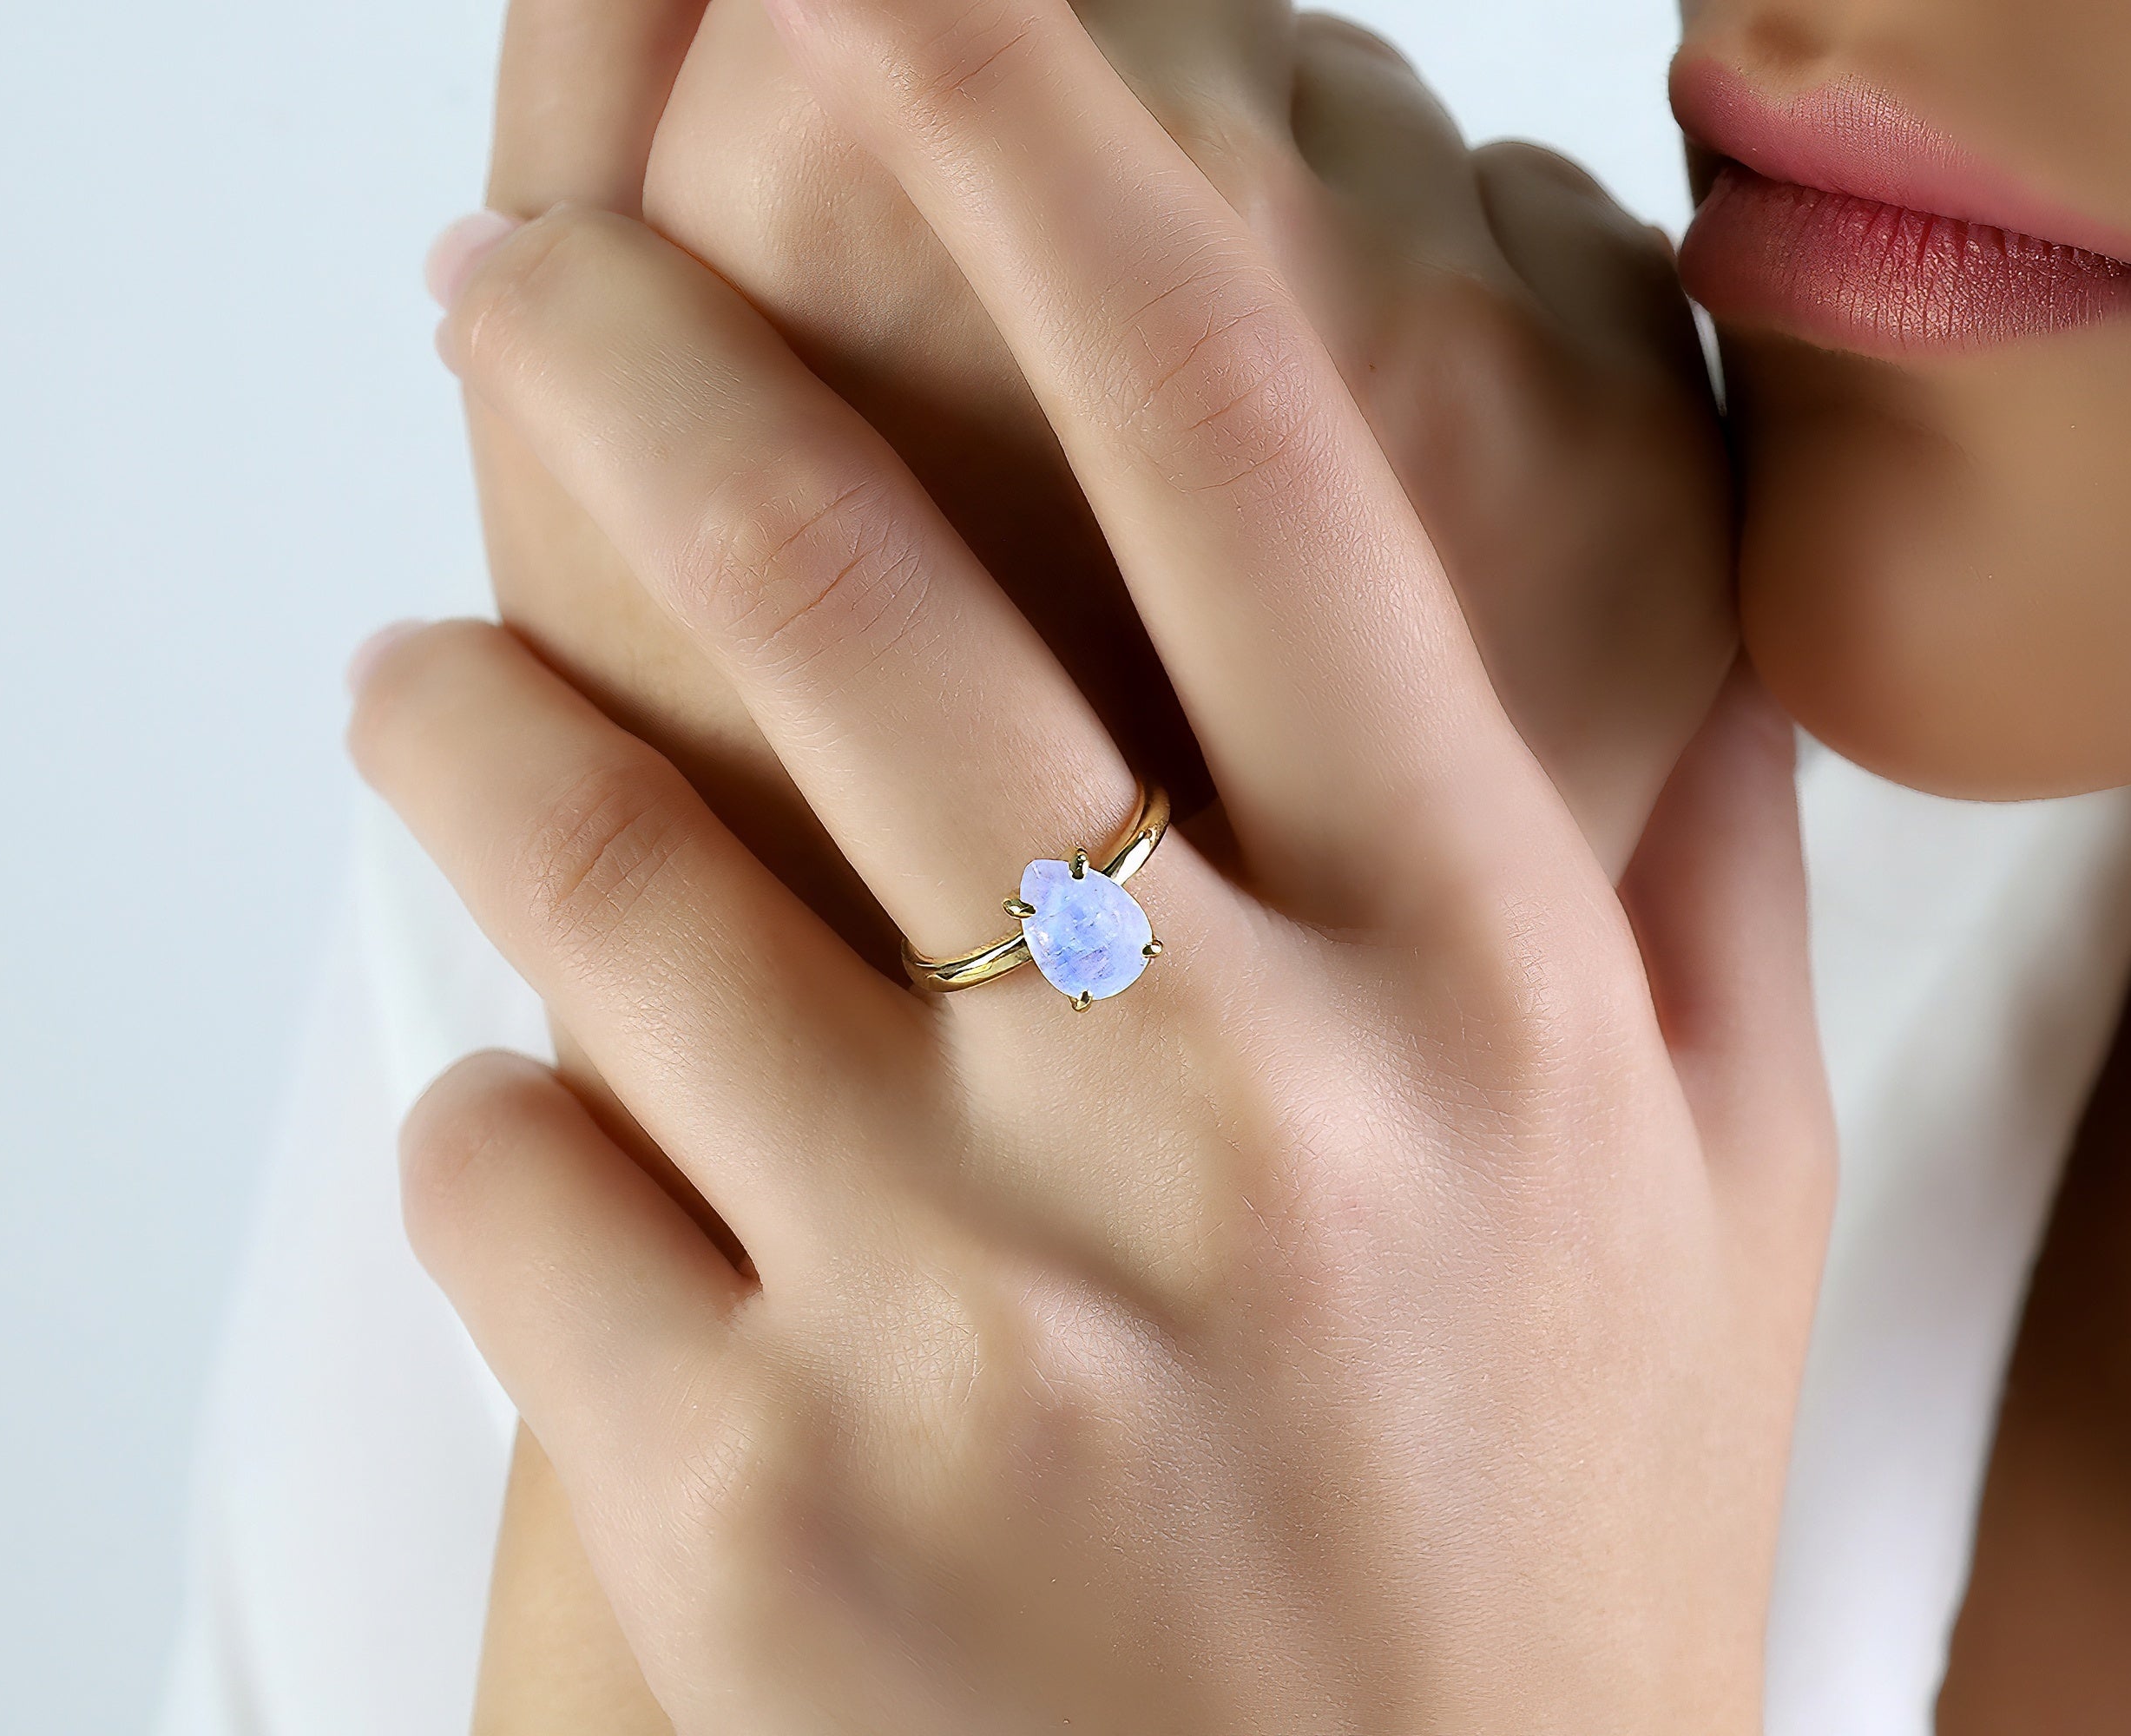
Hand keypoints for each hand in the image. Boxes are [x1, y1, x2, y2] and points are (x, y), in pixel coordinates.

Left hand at [363, 0, 1830, 1726]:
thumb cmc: (1529, 1570)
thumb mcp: (1709, 1214)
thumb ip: (1685, 876)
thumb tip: (1681, 587)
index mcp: (1476, 983)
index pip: (1242, 437)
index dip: (1051, 152)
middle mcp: (1234, 1107)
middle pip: (847, 572)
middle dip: (623, 350)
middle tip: (514, 276)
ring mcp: (974, 1309)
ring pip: (586, 870)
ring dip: (462, 725)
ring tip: (421, 683)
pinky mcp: (755, 1506)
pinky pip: (502, 1172)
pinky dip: (484, 1117)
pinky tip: (534, 1120)